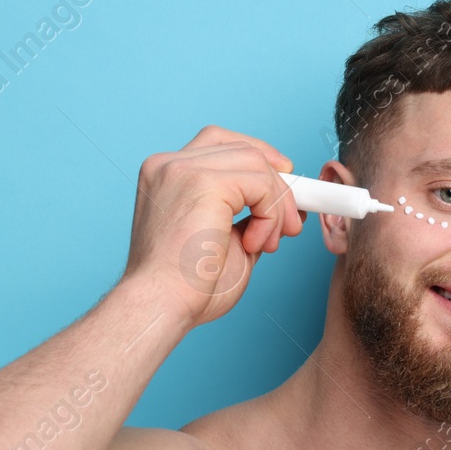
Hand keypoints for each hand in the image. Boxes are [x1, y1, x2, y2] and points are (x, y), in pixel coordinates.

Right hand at [120, 125, 307, 327]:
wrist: (162, 305)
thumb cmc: (187, 286)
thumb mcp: (225, 241)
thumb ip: (249, 216)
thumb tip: (287, 205)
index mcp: (166, 175)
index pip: (220, 143)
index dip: (259, 159)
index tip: (282, 189)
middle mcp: (168, 164)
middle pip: (242, 147)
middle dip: (276, 184)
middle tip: (288, 227)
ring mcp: (182, 168)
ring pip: (256, 163)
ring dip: (276, 205)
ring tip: (268, 243)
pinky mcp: (202, 181)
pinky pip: (260, 182)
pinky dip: (270, 214)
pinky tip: (255, 243)